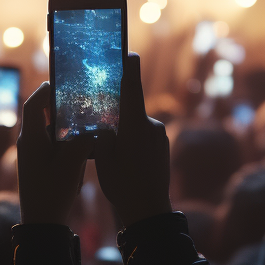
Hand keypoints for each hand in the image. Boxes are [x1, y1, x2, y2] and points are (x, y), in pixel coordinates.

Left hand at [16, 82, 92, 224]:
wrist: (42, 223)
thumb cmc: (53, 191)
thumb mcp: (72, 163)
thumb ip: (82, 141)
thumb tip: (91, 131)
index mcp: (30, 138)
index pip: (32, 104)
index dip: (45, 90)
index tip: (59, 81)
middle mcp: (27, 144)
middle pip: (40, 116)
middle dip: (58, 107)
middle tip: (78, 100)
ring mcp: (30, 156)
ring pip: (47, 132)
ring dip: (63, 126)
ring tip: (82, 121)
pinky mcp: (37, 167)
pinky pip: (50, 146)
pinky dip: (63, 142)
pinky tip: (80, 146)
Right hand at [94, 53, 171, 227]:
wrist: (149, 210)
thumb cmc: (124, 185)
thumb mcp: (104, 158)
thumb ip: (103, 135)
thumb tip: (106, 126)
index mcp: (136, 125)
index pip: (132, 89)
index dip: (130, 69)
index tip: (129, 53)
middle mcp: (151, 126)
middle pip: (130, 109)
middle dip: (116, 114)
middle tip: (102, 128)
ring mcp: (159, 136)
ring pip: (135, 124)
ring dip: (124, 131)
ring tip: (113, 153)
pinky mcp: (162, 146)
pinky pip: (143, 136)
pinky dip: (132, 140)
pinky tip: (124, 158)